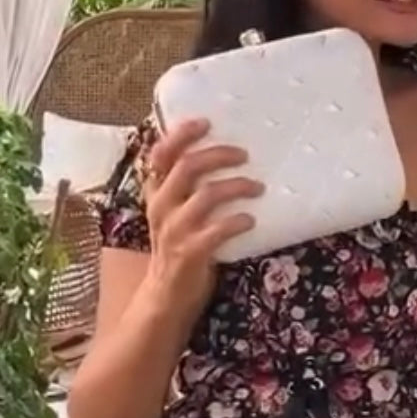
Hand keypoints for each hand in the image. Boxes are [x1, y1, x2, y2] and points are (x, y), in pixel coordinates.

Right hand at [142, 118, 261, 312]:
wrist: (167, 295)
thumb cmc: (181, 244)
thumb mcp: (176, 211)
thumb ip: (189, 186)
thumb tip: (224, 152)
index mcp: (157, 194)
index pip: (159, 156)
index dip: (180, 136)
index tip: (205, 121)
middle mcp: (162, 208)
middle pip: (186, 167)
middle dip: (218, 155)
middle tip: (244, 154)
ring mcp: (174, 231)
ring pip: (205, 195)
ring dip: (236, 186)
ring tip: (257, 187)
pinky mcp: (190, 253)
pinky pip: (216, 231)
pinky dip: (236, 221)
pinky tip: (250, 220)